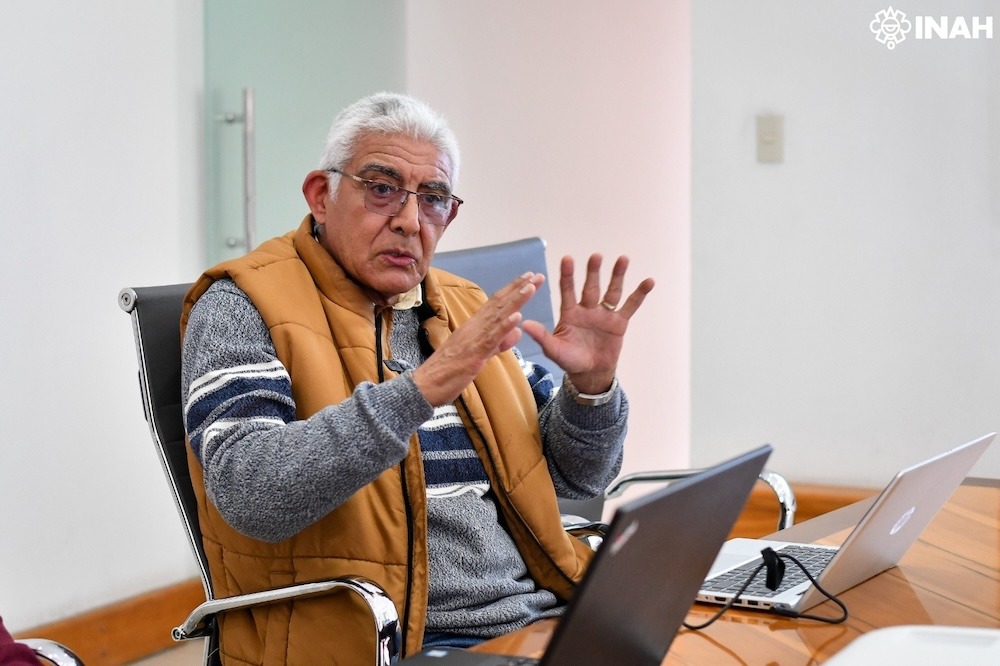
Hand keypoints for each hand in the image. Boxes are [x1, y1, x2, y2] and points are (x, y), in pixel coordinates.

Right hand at [412, 271, 544, 405]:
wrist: (426, 385)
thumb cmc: (449, 371)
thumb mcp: (479, 355)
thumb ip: (499, 342)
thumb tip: (517, 330)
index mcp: (474, 326)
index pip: (496, 303)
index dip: (513, 289)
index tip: (528, 278)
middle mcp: (474, 327)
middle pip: (499, 304)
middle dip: (519, 288)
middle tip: (536, 275)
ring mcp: (474, 339)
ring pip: (498, 316)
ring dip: (515, 300)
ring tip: (530, 286)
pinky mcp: (474, 354)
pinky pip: (492, 339)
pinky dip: (504, 326)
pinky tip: (517, 316)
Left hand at [522, 254, 653, 394]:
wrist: (590, 373)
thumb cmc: (569, 360)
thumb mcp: (554, 350)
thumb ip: (542, 336)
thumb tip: (523, 323)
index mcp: (570, 313)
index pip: (567, 290)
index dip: (567, 275)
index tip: (567, 258)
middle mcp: (587, 309)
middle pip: (591, 287)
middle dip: (593, 272)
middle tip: (596, 256)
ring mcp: (604, 314)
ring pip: (611, 291)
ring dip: (617, 275)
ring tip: (623, 259)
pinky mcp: (619, 322)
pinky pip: (630, 306)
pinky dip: (639, 294)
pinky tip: (648, 281)